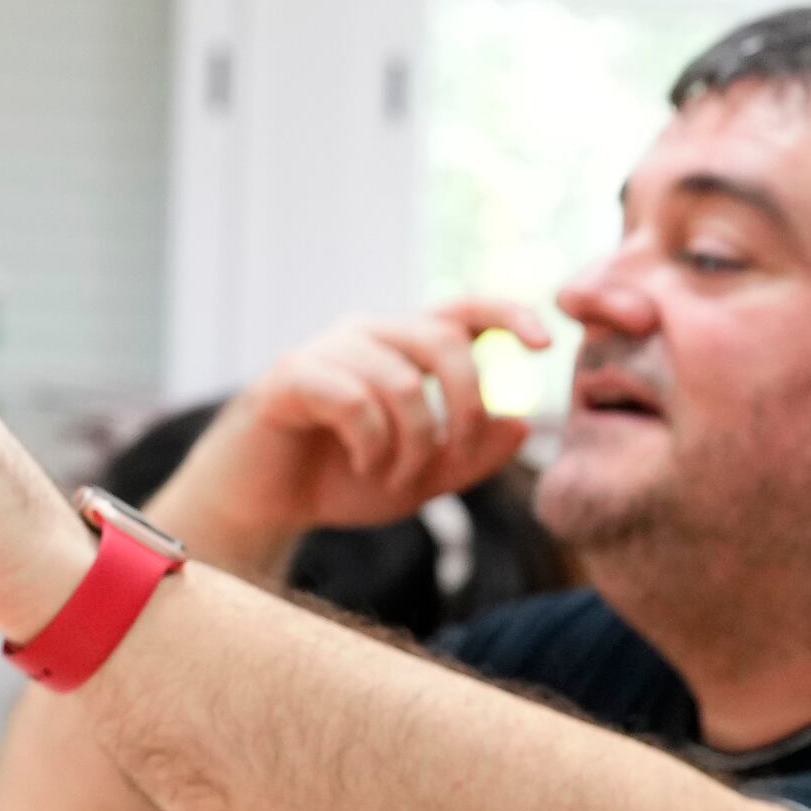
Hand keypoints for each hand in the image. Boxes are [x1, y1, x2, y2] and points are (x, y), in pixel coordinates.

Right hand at [147, 301, 554, 561]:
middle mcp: (370, 334)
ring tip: (394, 477)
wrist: (264, 501)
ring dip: (412, 445)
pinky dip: (371, 445)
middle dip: (465, 406)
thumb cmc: (341, 478)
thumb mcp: (422, 478)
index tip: (546, 343)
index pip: (466, 309)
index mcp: (406, 347)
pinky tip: (362, 464)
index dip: (510, 313)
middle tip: (453, 458)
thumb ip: (471, 456)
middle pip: (444, 342)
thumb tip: (522, 422)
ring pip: (403, 383)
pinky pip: (354, 401)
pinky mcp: (292, 376)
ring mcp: (329, 349)